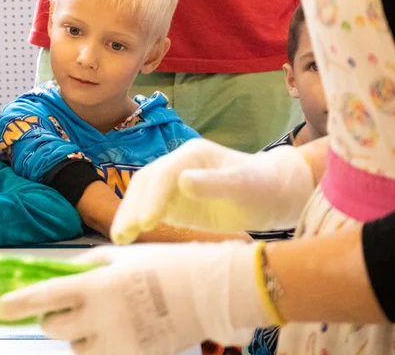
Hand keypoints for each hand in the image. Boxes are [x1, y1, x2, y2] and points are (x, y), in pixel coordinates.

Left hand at [0, 243, 265, 354]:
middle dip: (54, 319)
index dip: (18, 303)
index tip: (0, 308)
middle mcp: (101, 316)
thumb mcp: (121, 255)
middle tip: (70, 309)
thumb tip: (60, 274)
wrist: (210, 291)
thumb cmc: (166, 265)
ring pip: (76, 348)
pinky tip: (118, 334)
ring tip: (107, 319)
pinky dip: (101, 349)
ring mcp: (117, 342)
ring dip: (81, 337)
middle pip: (53, 328)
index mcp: (96, 284)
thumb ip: (86, 266)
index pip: (45, 296)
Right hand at [112, 139, 315, 244]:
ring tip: (120, 238)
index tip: (146, 223)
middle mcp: (177, 166)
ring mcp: (174, 184)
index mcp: (192, 155)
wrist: (274, 193)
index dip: (152, 198)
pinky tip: (128, 237)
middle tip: (123, 234)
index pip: (162, 175)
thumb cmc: (262, 186)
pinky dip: (137, 221)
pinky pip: (150, 209)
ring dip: (128, 214)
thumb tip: (182, 182)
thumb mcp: (243, 186)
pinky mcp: (176, 202)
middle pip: (145, 183)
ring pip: (142, 195)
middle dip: (131, 207)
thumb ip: (214, 184)